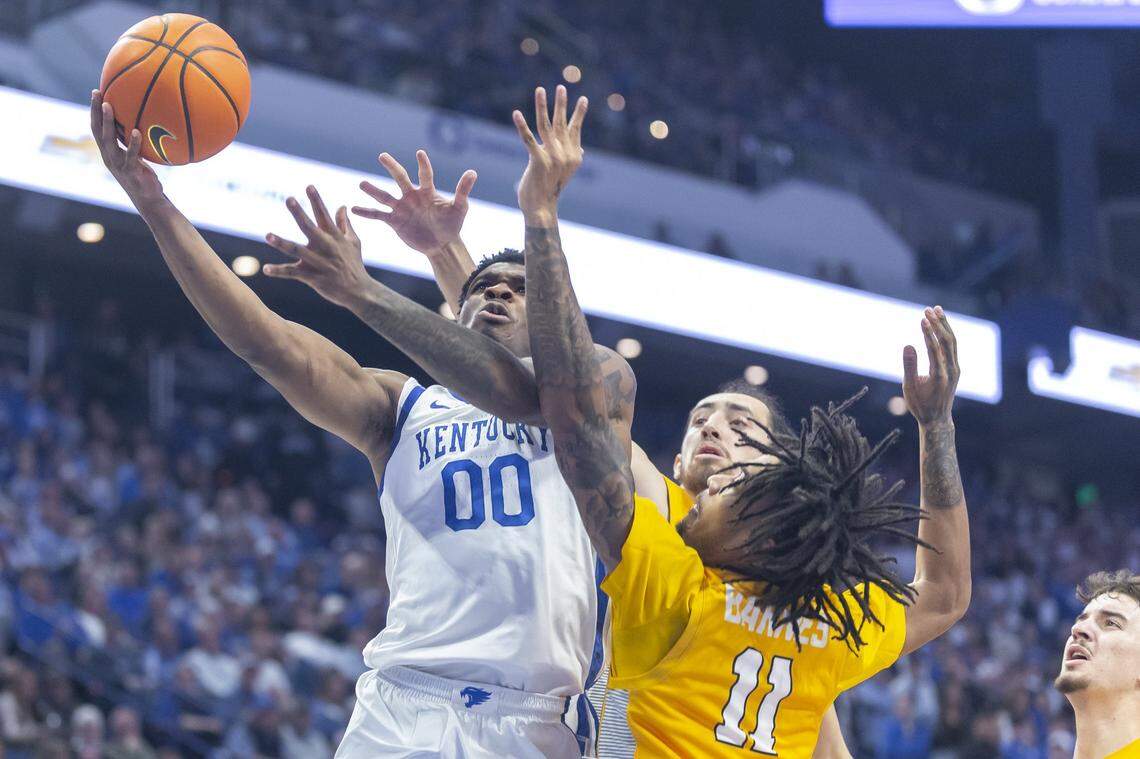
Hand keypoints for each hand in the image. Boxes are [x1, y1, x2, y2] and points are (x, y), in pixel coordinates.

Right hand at [90, 89, 163, 205]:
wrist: (149, 200)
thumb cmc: (144, 176)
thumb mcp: (137, 157)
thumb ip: (134, 143)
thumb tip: (142, 123)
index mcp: (108, 152)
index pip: (97, 128)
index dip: (95, 111)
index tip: (96, 92)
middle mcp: (109, 156)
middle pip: (97, 130)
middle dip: (96, 110)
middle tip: (97, 93)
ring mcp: (118, 164)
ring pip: (109, 140)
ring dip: (108, 122)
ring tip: (109, 105)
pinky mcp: (130, 172)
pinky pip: (130, 155)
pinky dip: (134, 143)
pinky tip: (137, 131)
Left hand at [264, 186, 374, 309]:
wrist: (360, 292)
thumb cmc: (354, 265)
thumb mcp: (354, 242)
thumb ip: (344, 224)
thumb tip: (342, 206)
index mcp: (335, 237)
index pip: (324, 215)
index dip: (316, 201)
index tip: (308, 186)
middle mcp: (326, 247)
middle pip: (310, 228)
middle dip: (299, 213)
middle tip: (289, 199)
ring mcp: (319, 263)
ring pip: (297, 250)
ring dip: (282, 243)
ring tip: (268, 235)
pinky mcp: (313, 278)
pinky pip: (293, 273)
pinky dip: (279, 271)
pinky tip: (265, 269)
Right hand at [352, 150, 476, 255]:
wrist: (442, 244)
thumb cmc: (452, 224)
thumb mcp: (459, 208)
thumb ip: (463, 190)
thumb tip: (472, 172)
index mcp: (427, 191)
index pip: (424, 175)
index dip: (423, 165)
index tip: (420, 153)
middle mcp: (412, 196)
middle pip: (400, 178)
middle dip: (392, 167)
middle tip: (382, 156)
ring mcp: (401, 208)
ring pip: (385, 196)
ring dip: (373, 190)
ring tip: (361, 183)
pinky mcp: (395, 221)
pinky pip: (379, 215)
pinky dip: (367, 213)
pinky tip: (354, 209)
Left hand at [512, 85, 586, 223]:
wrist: (542, 208)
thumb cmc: (550, 190)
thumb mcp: (564, 173)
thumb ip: (572, 158)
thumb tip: (582, 151)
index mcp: (574, 156)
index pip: (575, 130)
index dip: (578, 114)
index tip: (583, 100)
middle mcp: (566, 154)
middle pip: (562, 124)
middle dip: (562, 104)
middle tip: (561, 87)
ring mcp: (553, 157)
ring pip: (546, 126)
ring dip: (543, 106)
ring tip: (540, 89)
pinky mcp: (538, 160)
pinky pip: (529, 139)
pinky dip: (522, 126)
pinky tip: (517, 113)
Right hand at [903, 306, 959, 426]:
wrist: (937, 419)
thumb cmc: (920, 404)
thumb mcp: (909, 387)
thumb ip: (909, 365)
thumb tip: (908, 345)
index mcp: (940, 376)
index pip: (935, 349)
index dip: (929, 333)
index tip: (922, 319)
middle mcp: (951, 370)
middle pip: (948, 341)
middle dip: (938, 324)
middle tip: (928, 309)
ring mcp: (955, 369)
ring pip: (952, 342)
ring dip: (944, 325)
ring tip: (936, 310)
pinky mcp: (955, 368)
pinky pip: (952, 346)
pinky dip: (946, 333)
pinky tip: (940, 325)